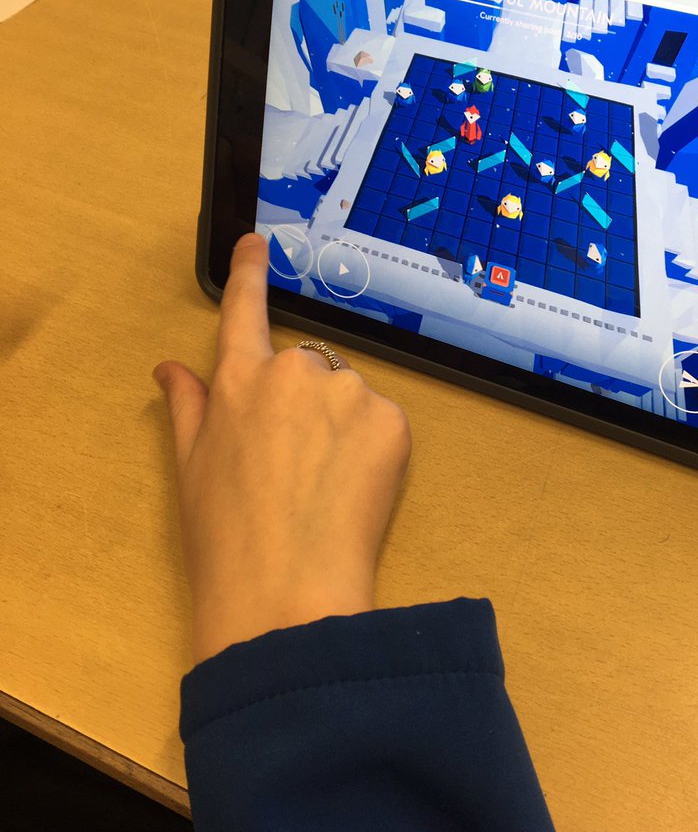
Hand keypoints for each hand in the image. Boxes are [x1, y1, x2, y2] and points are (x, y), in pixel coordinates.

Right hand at [154, 233, 410, 663]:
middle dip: (305, 403)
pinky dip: (375, 449)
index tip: (257, 242)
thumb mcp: (190, 469)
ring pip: (349, 395)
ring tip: (324, 485)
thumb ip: (187, 406)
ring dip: (342, 425)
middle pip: (307, 367)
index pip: (244, 312)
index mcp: (239, 379)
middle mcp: (295, 371)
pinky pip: (384, 422)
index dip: (249, 274)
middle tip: (295, 465)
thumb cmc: (225, 537)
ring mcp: (348, 391)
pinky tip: (354, 491)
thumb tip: (169, 367)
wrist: (287, 589)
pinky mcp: (393, 420)